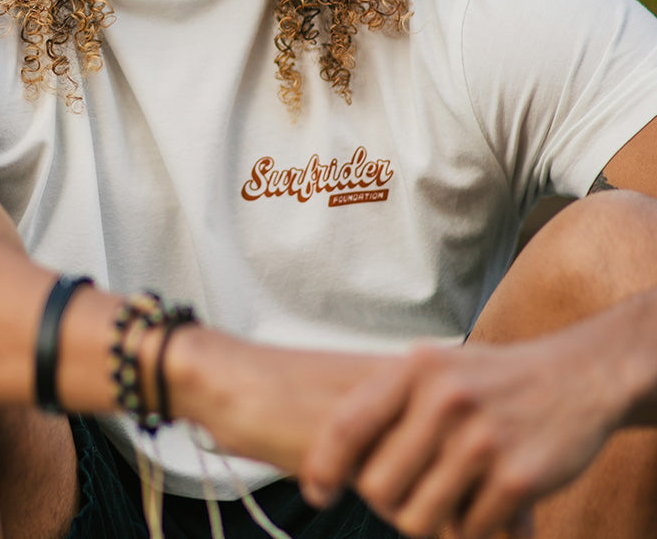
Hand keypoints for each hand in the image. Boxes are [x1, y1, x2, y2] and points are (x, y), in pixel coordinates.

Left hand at [299, 328, 624, 537]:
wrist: (574, 378)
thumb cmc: (485, 379)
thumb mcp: (432, 367)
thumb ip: (384, 399)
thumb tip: (323, 453)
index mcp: (416, 368)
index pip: (347, 425)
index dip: (322, 466)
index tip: (316, 492)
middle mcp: (444, 400)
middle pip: (378, 487)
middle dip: (385, 502)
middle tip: (405, 494)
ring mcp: (482, 439)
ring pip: (418, 519)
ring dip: (428, 520)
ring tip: (445, 497)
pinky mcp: (518, 478)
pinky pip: (469, 530)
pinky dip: (473, 526)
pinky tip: (486, 499)